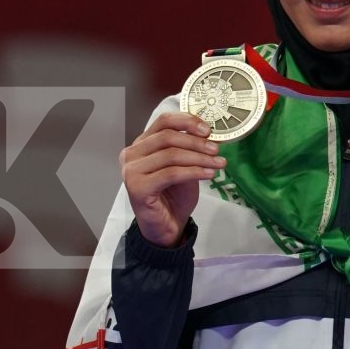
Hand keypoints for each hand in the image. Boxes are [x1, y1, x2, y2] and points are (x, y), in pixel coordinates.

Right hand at [119, 112, 225, 247]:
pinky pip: (170, 173)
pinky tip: (209, 174)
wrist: (165, 227)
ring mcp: (131, 171)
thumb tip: (208, 133)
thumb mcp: (184, 166)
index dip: (187, 121)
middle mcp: (131, 154)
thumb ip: (189, 148)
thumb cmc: (173, 196)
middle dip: (196, 142)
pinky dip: (193, 172)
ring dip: (199, 158)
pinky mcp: (137, 187)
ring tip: (218, 163)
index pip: (163, 121)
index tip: (208, 130)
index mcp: (141, 144)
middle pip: (167, 137)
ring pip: (170, 155)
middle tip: (217, 149)